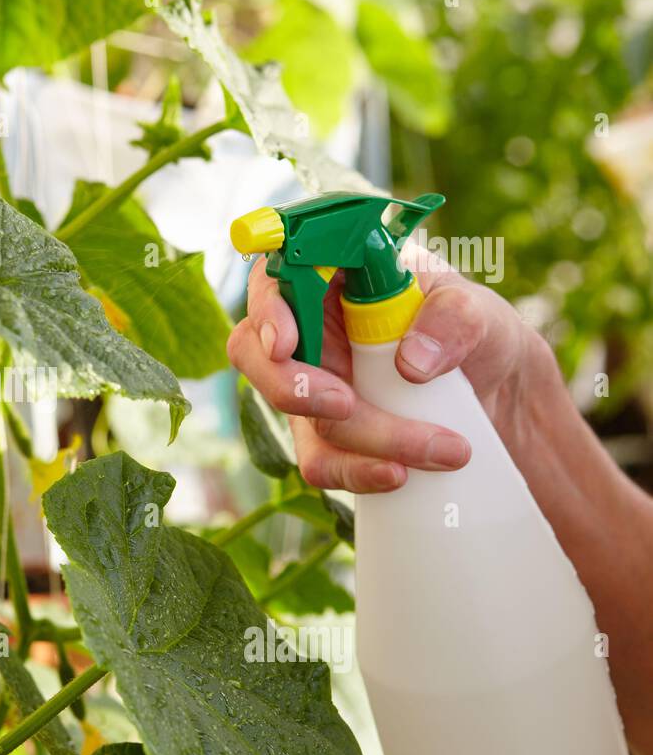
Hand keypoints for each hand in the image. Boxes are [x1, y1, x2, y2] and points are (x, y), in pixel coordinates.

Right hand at [227, 245, 546, 492]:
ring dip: (362, 440)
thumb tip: (411, 362)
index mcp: (333, 279)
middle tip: (345, 404)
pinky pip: (320, 462)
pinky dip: (358, 472)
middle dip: (292, 386)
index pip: (275, 279)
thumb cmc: (476, 333)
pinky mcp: (328, 437)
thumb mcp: (479, 311)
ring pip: (297, 417)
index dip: (268, 310)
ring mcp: (312, 386)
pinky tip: (401, 475)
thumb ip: (453, 319)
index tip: (285, 342)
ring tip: (440, 450)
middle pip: (255, 354)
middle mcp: (310, 331)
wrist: (500, 392)